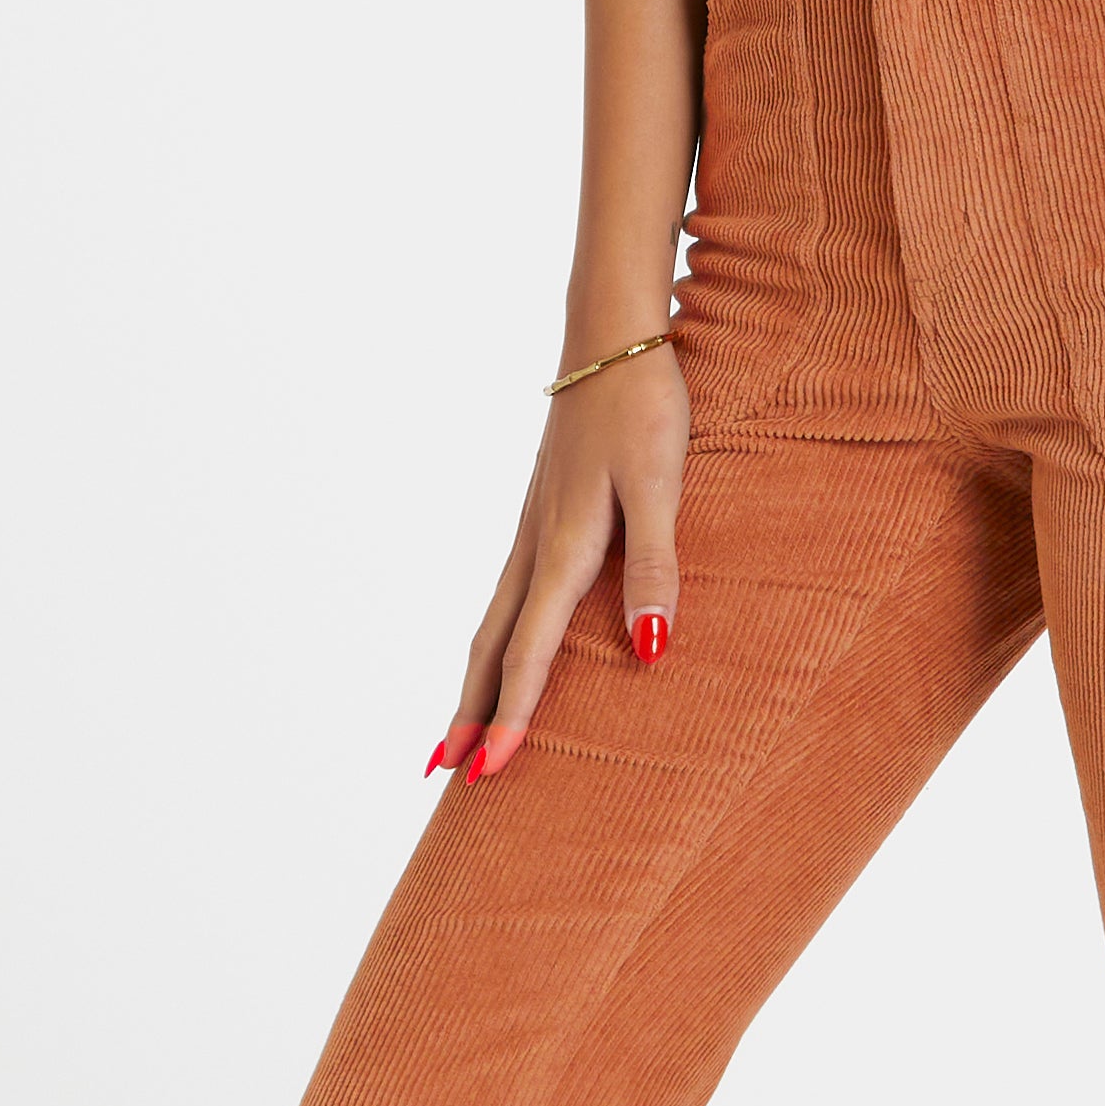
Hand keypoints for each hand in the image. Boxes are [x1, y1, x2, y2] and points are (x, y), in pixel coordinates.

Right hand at [428, 339, 685, 780]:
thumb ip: (655, 567)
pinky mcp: (543, 510)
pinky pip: (509, 591)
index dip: (512, 716)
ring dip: (474, 679)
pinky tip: (504, 644)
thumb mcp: (662, 486)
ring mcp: (533, 526)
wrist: (613, 332)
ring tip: (457, 726)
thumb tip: (650, 650)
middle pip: (489, 645)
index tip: (491, 773)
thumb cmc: (644, 406)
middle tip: (442, 773)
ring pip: (491, 619)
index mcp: (562, 547)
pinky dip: (495, 636)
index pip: (529, 652)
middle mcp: (535, 544)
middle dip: (467, 712)